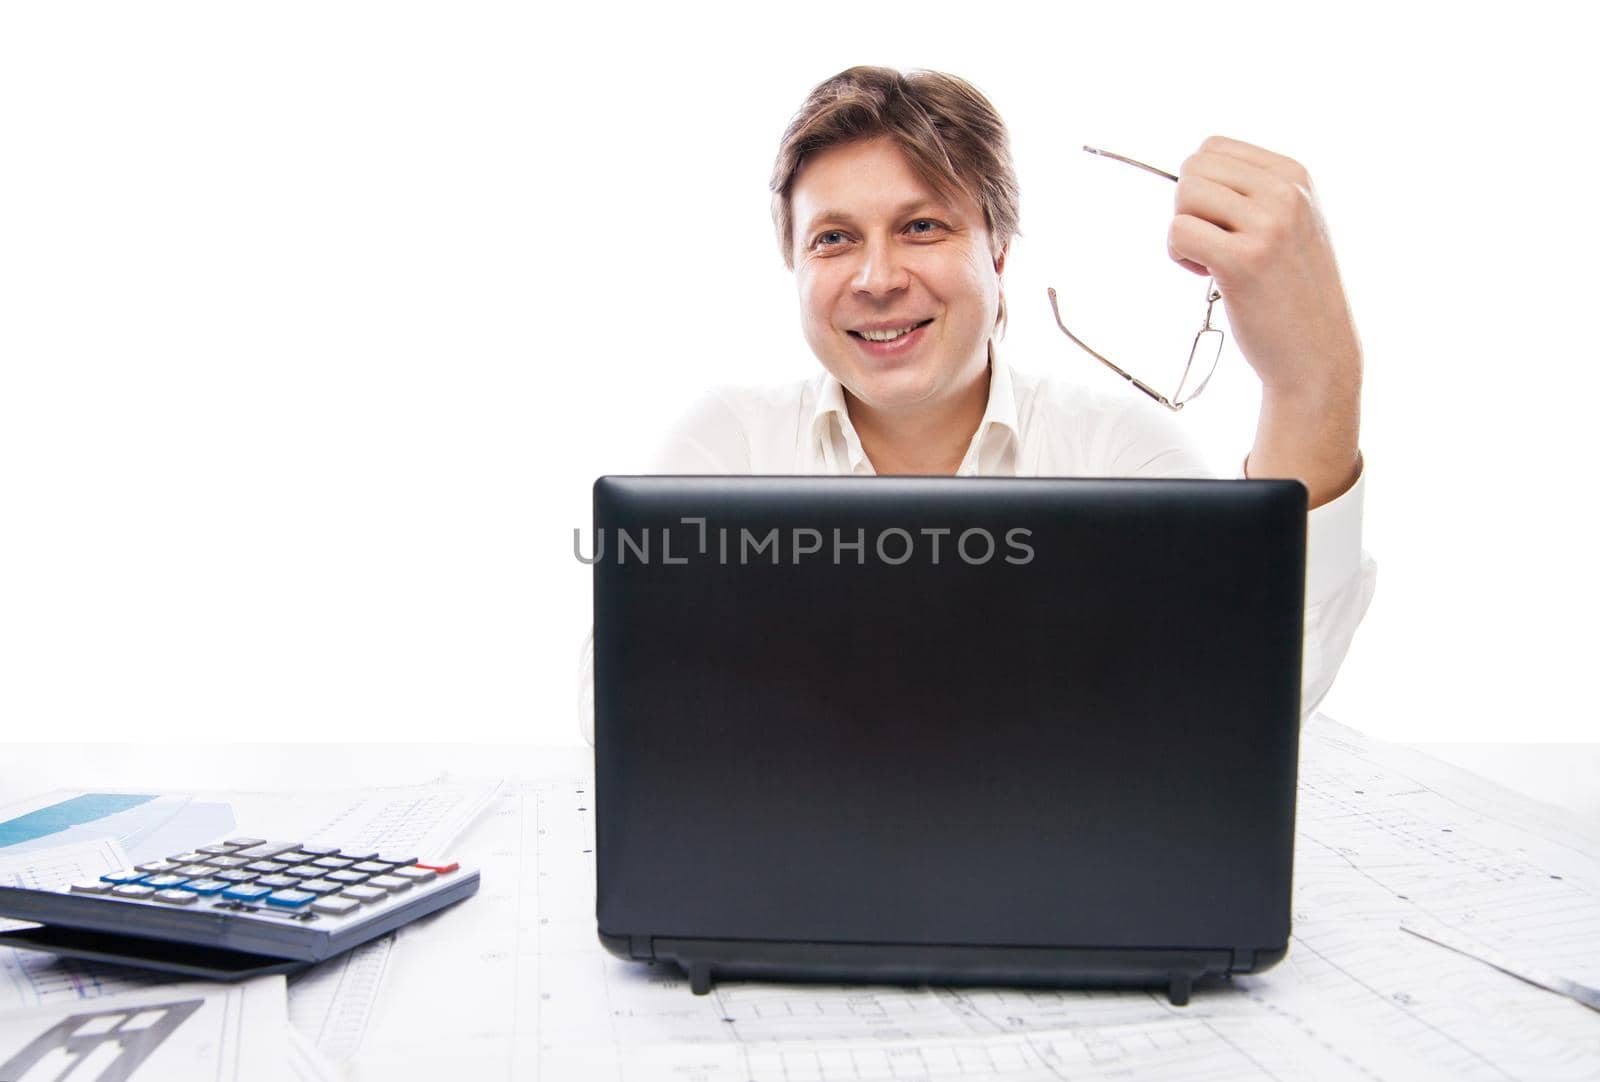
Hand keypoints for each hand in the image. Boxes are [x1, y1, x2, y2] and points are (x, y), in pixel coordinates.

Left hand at [1167, 135, 1360, 401]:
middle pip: (1193, 169)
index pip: (1212, 147)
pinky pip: (1178, 232)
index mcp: (1294, 175)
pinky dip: (1180, 256)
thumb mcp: (1289, 222)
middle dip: (1189, 208)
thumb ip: (1251, 191)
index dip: (1202, 188)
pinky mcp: (1244, 260)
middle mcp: (1285, 192)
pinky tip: (1209, 276)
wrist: (1316, 352)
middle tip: (1216, 245)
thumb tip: (1188, 171)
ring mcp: (1268, 224)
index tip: (1225, 223)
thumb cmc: (1290, 290)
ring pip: (1183, 197)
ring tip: (1215, 261)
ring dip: (1184, 233)